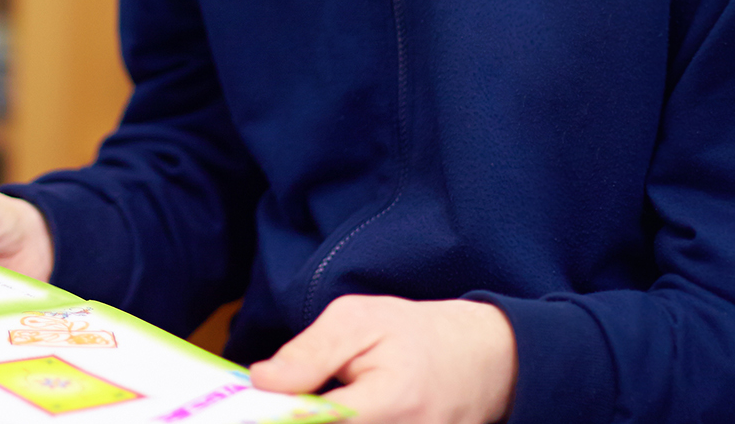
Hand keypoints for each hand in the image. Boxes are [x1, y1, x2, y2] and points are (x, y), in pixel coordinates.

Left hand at [250, 295, 516, 423]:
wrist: (484, 362)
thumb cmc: (419, 336)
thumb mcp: (359, 320)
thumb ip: (309, 353)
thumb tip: (262, 380)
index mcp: (390, 404)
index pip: (318, 422)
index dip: (280, 415)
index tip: (249, 408)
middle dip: (300, 417)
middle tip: (285, 401)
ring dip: (321, 419)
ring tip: (320, 402)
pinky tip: (338, 413)